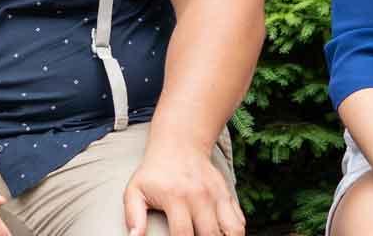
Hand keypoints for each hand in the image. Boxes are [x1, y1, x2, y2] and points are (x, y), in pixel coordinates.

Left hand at [122, 142, 244, 235]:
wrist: (179, 144)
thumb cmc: (154, 172)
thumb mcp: (135, 189)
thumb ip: (133, 215)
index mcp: (175, 197)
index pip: (183, 233)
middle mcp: (199, 196)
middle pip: (210, 234)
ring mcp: (216, 195)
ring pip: (232, 230)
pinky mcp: (227, 194)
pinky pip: (239, 221)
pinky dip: (234, 233)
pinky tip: (221, 235)